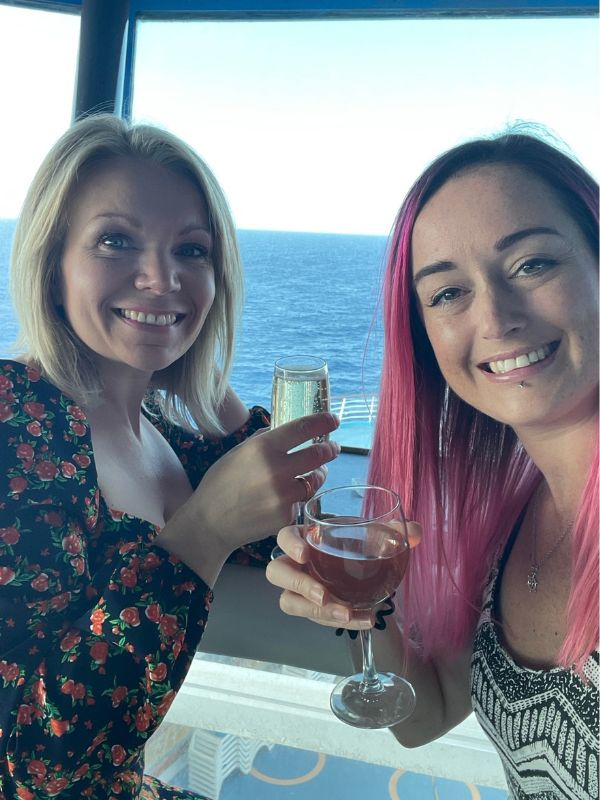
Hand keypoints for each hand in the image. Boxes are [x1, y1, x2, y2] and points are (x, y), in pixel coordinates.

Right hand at [154, 412, 339, 584]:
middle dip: (330, 449)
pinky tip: (288, 496)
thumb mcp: (238, 451)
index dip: (323, 423)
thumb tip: (288, 427)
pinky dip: (300, 496)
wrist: (210, 522)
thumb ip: (264, 438)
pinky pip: (303, 500)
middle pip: (318, 454)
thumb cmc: (222, 483)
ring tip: (312, 473)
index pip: (303, 428)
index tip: (333, 420)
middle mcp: (276, 470)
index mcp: (262, 448)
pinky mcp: (286, 516)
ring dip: (318, 474)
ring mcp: (283, 495)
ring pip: (315, 480)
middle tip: (333, 447)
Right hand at [266, 521, 421, 628]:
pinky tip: (364, 619)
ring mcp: (301, 589)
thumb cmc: (360, 545)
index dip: (289, 544)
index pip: (284, 536)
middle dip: (299, 585)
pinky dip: (339, 620)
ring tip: (347, 614)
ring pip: (290, 602)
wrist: (365, 570)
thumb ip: (394, 532)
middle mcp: (297, 564)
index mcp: (306, 538)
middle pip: (277, 573)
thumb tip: (416, 532)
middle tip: (324, 595)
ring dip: (316, 611)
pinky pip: (316, 618)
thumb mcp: (376, 536)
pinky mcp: (312, 609)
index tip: (305, 554)